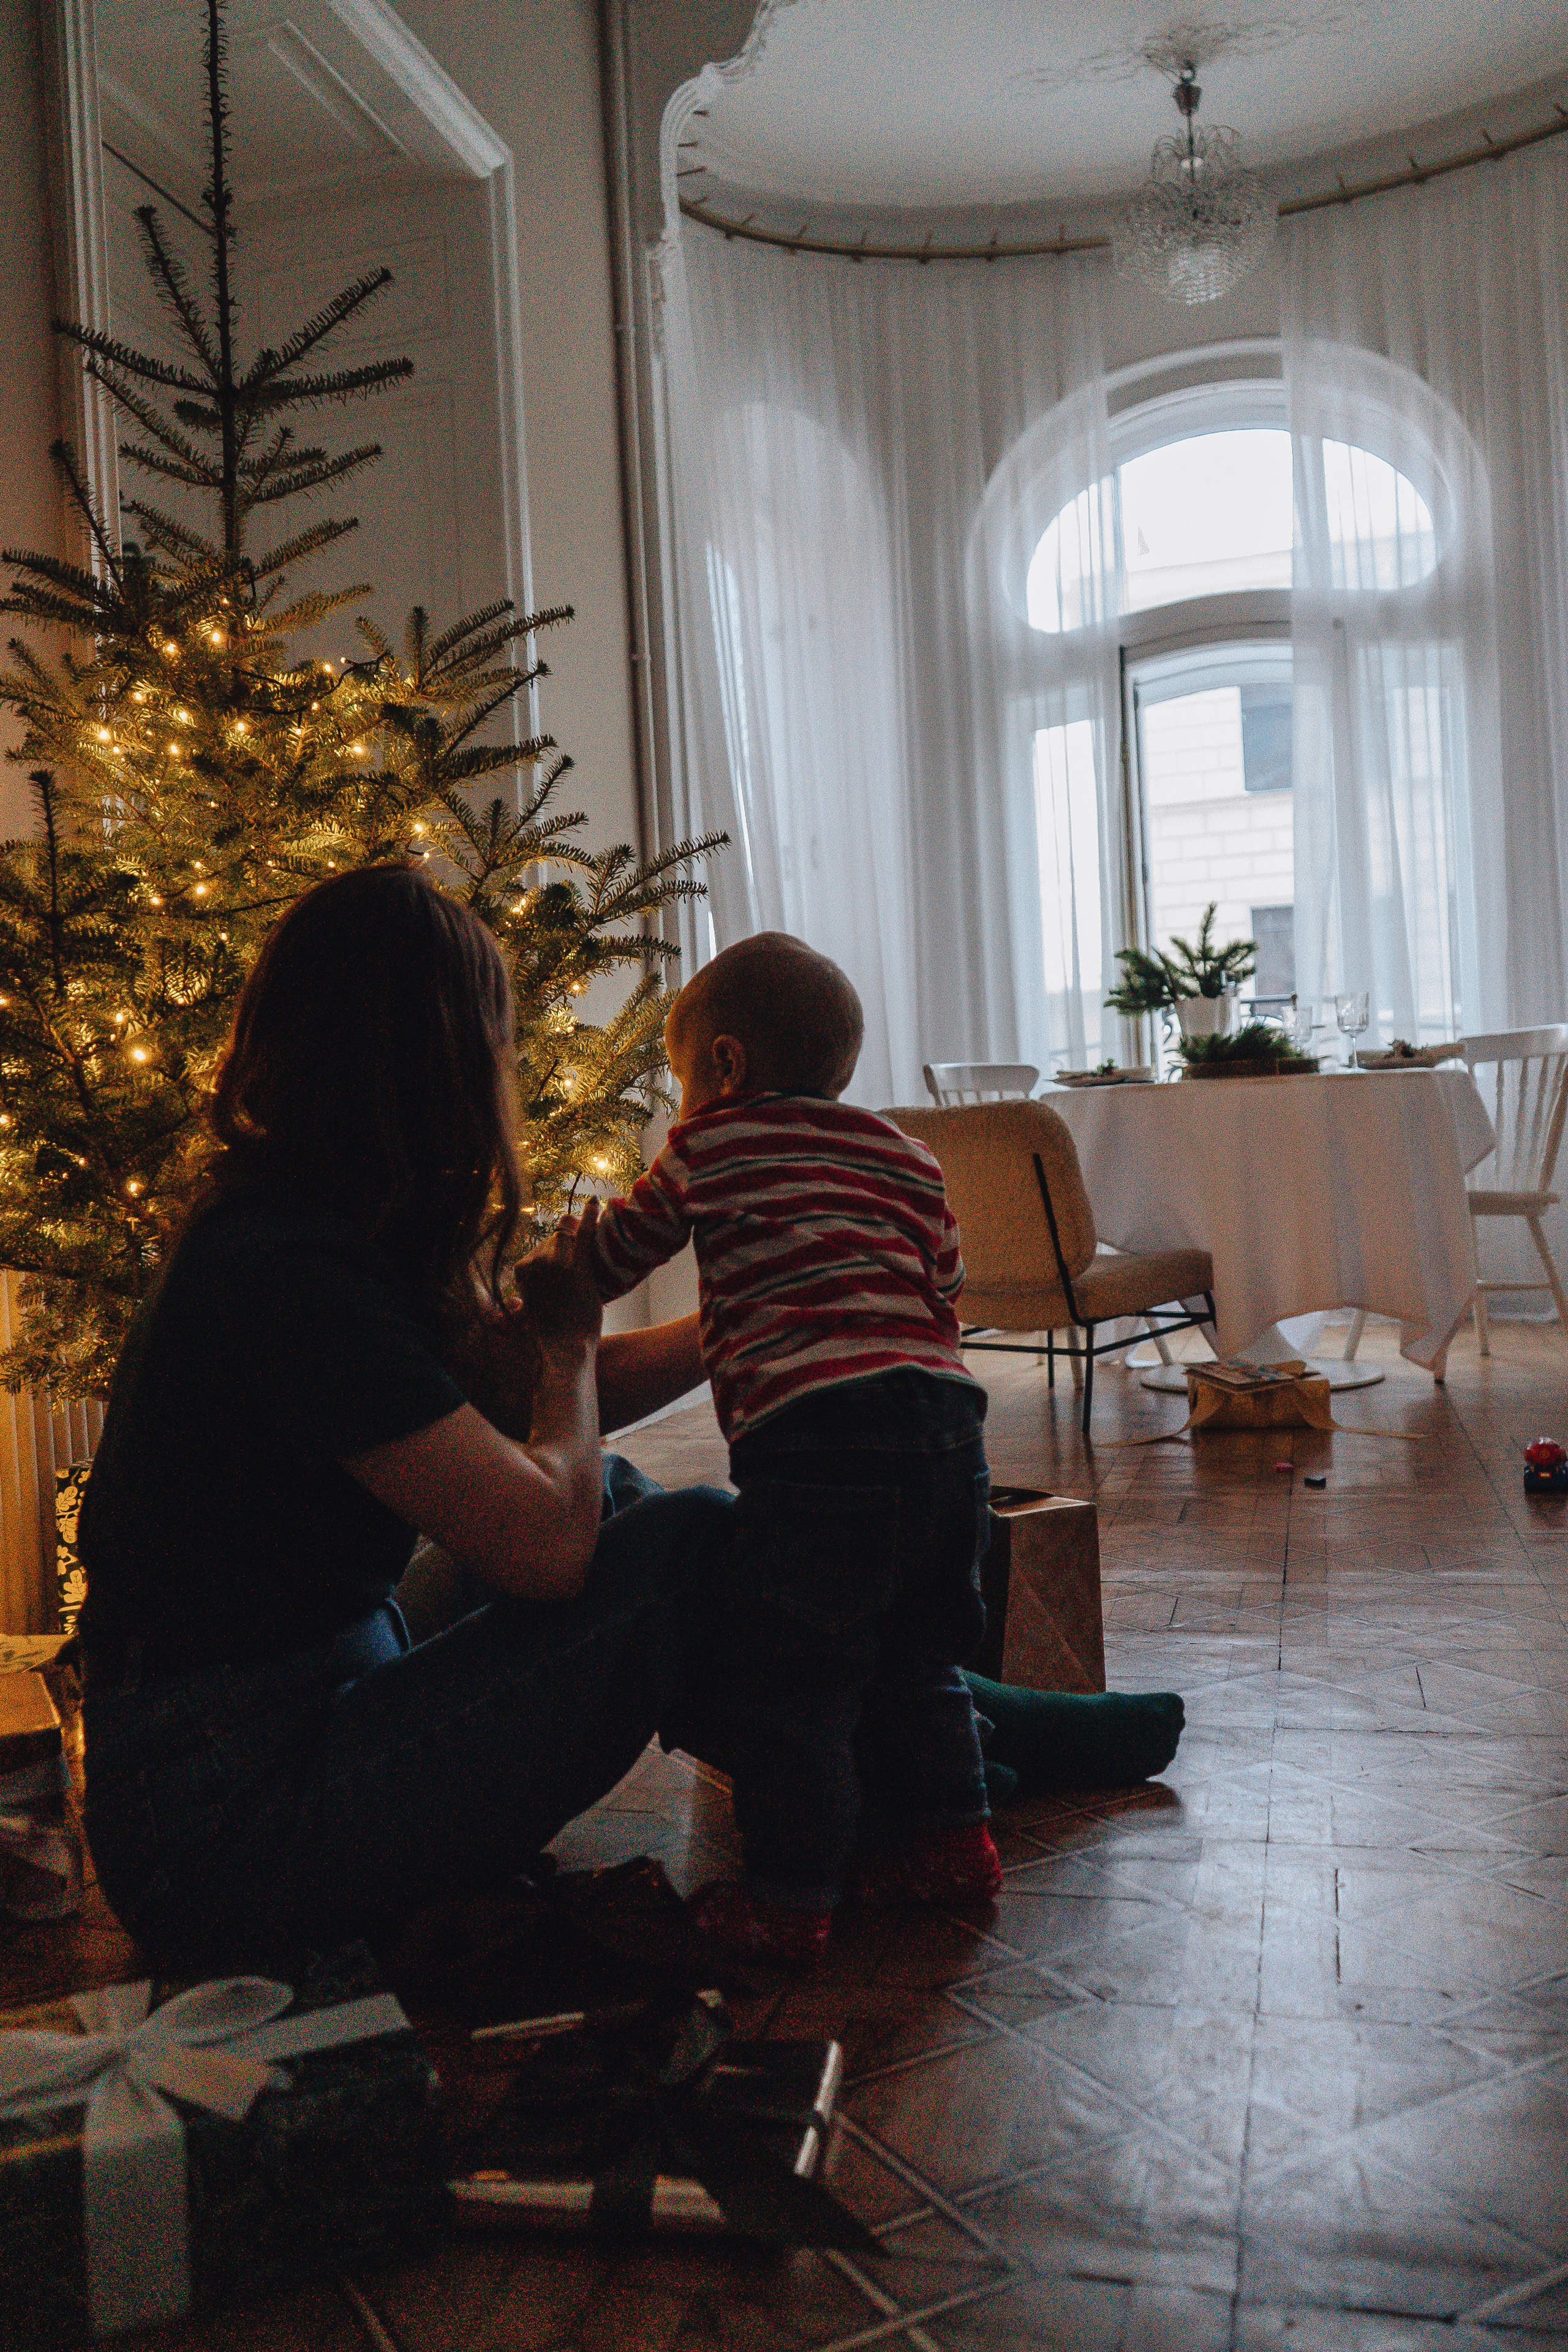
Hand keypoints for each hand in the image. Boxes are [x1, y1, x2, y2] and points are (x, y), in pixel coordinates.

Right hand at [515, 1199, 603, 1352]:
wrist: (566, 1346)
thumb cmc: (551, 1332)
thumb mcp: (529, 1312)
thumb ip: (524, 1298)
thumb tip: (510, 1304)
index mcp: (522, 1270)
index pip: (541, 1248)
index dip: (554, 1254)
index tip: (563, 1263)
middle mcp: (535, 1261)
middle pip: (556, 1239)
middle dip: (568, 1249)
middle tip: (577, 1275)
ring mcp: (556, 1261)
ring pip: (569, 1237)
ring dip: (578, 1245)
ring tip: (585, 1266)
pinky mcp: (577, 1264)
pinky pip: (583, 1233)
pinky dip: (589, 1216)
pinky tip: (595, 1202)